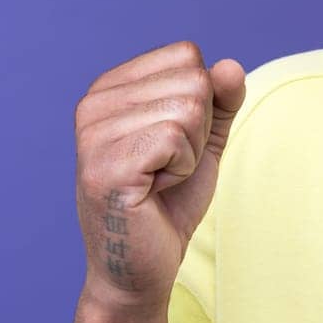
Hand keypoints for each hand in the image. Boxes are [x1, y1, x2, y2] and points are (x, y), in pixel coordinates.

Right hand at [72, 41, 245, 315]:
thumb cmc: (169, 201)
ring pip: (188, 108)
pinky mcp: (104, 165)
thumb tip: (230, 66)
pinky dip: (182, 170)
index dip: (201, 103)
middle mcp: (93, 103)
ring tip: (158, 180)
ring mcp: (93, 134)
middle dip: (198, 130)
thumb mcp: (204, 139)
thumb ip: (221, 99)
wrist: (141, 267)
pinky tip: (153, 191)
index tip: (172, 143)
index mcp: (110, 88)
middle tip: (166, 168)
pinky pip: (176, 138)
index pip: (186, 55)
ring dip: (190, 153)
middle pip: (193, 80)